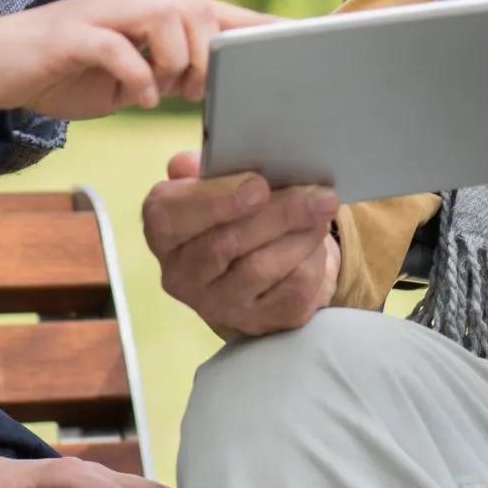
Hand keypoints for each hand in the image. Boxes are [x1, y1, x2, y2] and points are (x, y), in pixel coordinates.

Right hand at [0, 0, 267, 122]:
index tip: (300, 39)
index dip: (256, 24)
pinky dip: (138, 74)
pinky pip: (118, 46)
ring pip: (166, 16)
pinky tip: (140, 96)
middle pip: (196, 9)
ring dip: (178, 61)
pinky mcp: (70, 35)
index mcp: (149, 7)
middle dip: (210, 54)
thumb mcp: (128, 76)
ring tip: (168, 91)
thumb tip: (210, 87)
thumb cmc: (65, 72)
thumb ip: (167, 74)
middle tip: (197, 91)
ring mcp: (100, 12)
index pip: (214, 10)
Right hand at [143, 150, 338, 338]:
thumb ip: (205, 169)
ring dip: (299, 235)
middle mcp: (182, 274)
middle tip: (318, 194)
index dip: (215, 200)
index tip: (258, 185)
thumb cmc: (234, 210)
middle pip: (224, 245)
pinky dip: (310, 261)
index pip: (172, 217)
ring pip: (260, 269)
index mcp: (164, 231)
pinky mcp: (256, 323)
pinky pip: (289, 292)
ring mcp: (217, 305)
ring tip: (323, 209)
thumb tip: (192, 165)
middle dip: (277, 215)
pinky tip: (318, 241)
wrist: (257, 261)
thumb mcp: (216, 182)